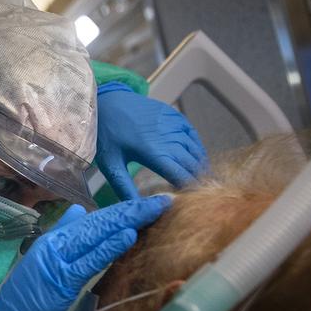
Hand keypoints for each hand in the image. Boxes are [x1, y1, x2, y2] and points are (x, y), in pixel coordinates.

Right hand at [0, 196, 170, 310]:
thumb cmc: (25, 303)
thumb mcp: (43, 264)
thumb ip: (61, 238)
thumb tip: (81, 211)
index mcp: (52, 241)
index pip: (92, 220)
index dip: (121, 210)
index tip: (148, 203)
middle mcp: (54, 245)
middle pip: (98, 222)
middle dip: (131, 211)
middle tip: (162, 201)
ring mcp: (56, 260)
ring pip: (96, 235)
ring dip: (127, 221)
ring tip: (153, 210)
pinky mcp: (60, 280)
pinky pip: (90, 260)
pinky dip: (110, 246)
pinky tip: (129, 235)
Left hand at [96, 83, 208, 200]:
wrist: (106, 102)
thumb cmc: (106, 135)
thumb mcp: (111, 165)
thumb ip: (125, 188)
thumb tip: (137, 208)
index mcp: (153, 152)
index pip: (180, 174)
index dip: (188, 188)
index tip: (192, 199)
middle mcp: (167, 137)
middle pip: (191, 163)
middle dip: (198, 178)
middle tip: (203, 192)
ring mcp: (172, 124)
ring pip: (195, 148)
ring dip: (200, 163)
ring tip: (204, 178)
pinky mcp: (173, 115)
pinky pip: (192, 133)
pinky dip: (197, 146)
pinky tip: (197, 156)